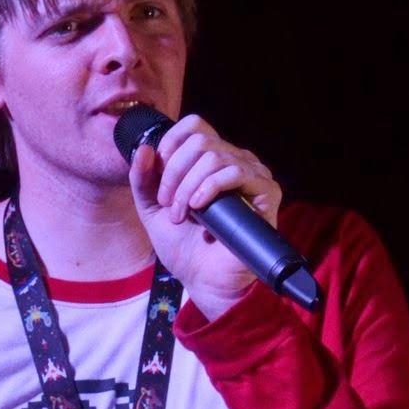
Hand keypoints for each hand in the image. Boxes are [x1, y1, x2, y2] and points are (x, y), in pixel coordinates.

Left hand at [128, 114, 282, 319]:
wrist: (205, 282)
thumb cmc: (185, 249)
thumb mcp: (152, 210)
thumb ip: (142, 179)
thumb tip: (144, 148)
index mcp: (211, 160)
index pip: (194, 126)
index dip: (171, 144)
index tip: (158, 177)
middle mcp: (234, 162)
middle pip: (200, 140)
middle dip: (174, 173)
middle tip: (169, 205)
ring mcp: (252, 175)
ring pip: (214, 156)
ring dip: (188, 186)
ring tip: (181, 215)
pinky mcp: (266, 192)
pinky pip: (237, 172)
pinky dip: (210, 187)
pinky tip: (199, 208)